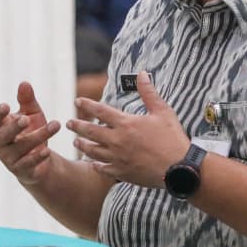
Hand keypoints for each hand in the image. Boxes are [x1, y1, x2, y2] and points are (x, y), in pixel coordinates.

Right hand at [0, 82, 60, 185]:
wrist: (40, 160)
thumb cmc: (31, 131)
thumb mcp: (32, 114)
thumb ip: (27, 100)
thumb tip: (24, 83)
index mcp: (0, 126)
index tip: (6, 106)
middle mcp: (0, 143)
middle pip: (3, 135)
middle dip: (14, 127)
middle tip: (26, 119)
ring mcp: (9, 159)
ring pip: (21, 148)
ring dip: (38, 136)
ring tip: (56, 125)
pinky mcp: (21, 171)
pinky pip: (28, 164)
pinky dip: (37, 158)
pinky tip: (47, 151)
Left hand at [68, 72, 189, 188]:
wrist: (178, 168)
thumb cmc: (172, 138)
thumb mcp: (162, 111)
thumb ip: (149, 92)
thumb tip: (142, 74)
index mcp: (125, 124)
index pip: (100, 111)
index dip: (87, 105)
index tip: (77, 101)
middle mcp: (117, 141)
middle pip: (90, 131)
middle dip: (77, 126)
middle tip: (68, 123)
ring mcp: (118, 158)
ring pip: (93, 151)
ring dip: (83, 145)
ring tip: (76, 142)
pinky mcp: (122, 173)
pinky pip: (103, 169)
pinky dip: (95, 165)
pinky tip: (92, 163)